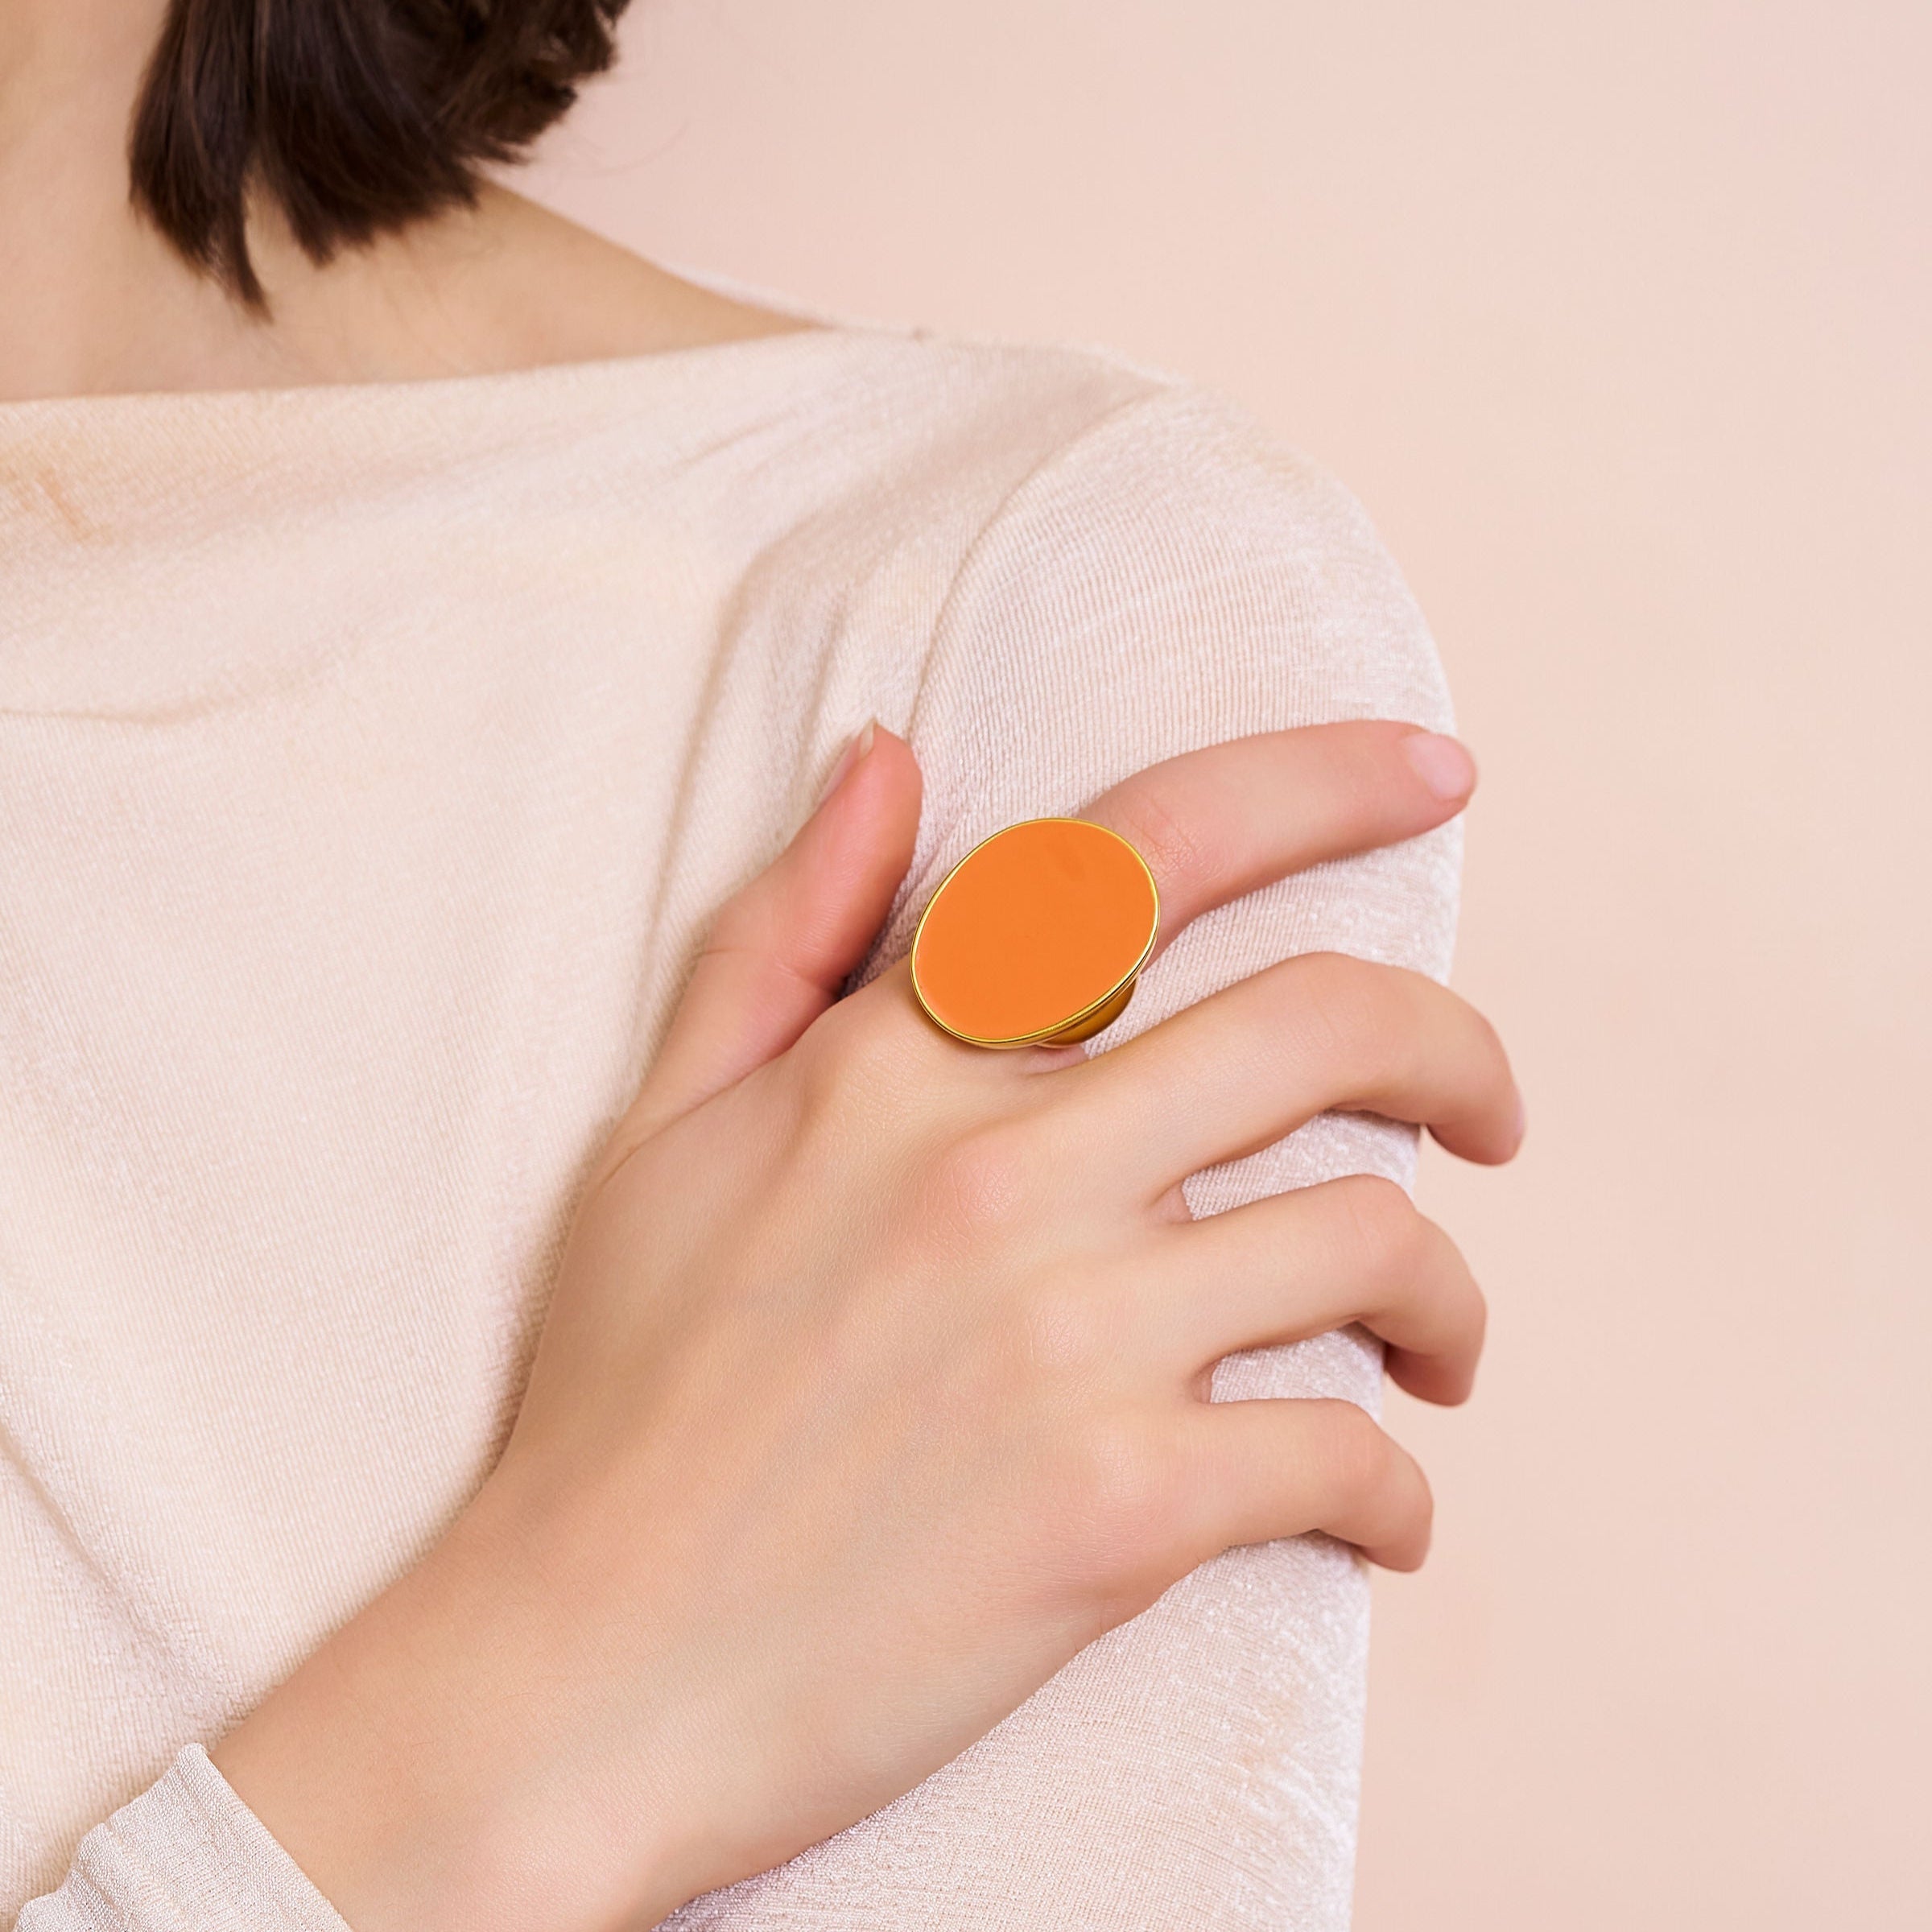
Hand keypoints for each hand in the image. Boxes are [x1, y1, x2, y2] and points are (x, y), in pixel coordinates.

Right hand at [213, 721, 1519, 1931]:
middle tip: (1490, 1115)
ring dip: (1444, 1301)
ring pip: (1375, 1240)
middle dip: (1457, 1055)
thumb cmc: (616, 1401)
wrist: (578, 1676)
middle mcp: (998, 1166)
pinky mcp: (1117, 1510)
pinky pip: (1343, 1458)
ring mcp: (1067, 1337)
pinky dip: (1396, 1490)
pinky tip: (1378, 1512)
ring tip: (1431, 1350)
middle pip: (1329, 1024)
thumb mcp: (662, 1131)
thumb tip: (892, 758)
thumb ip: (782, 933)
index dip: (1321, 784)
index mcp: (897, 1063)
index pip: (1145, 854)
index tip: (1437, 772)